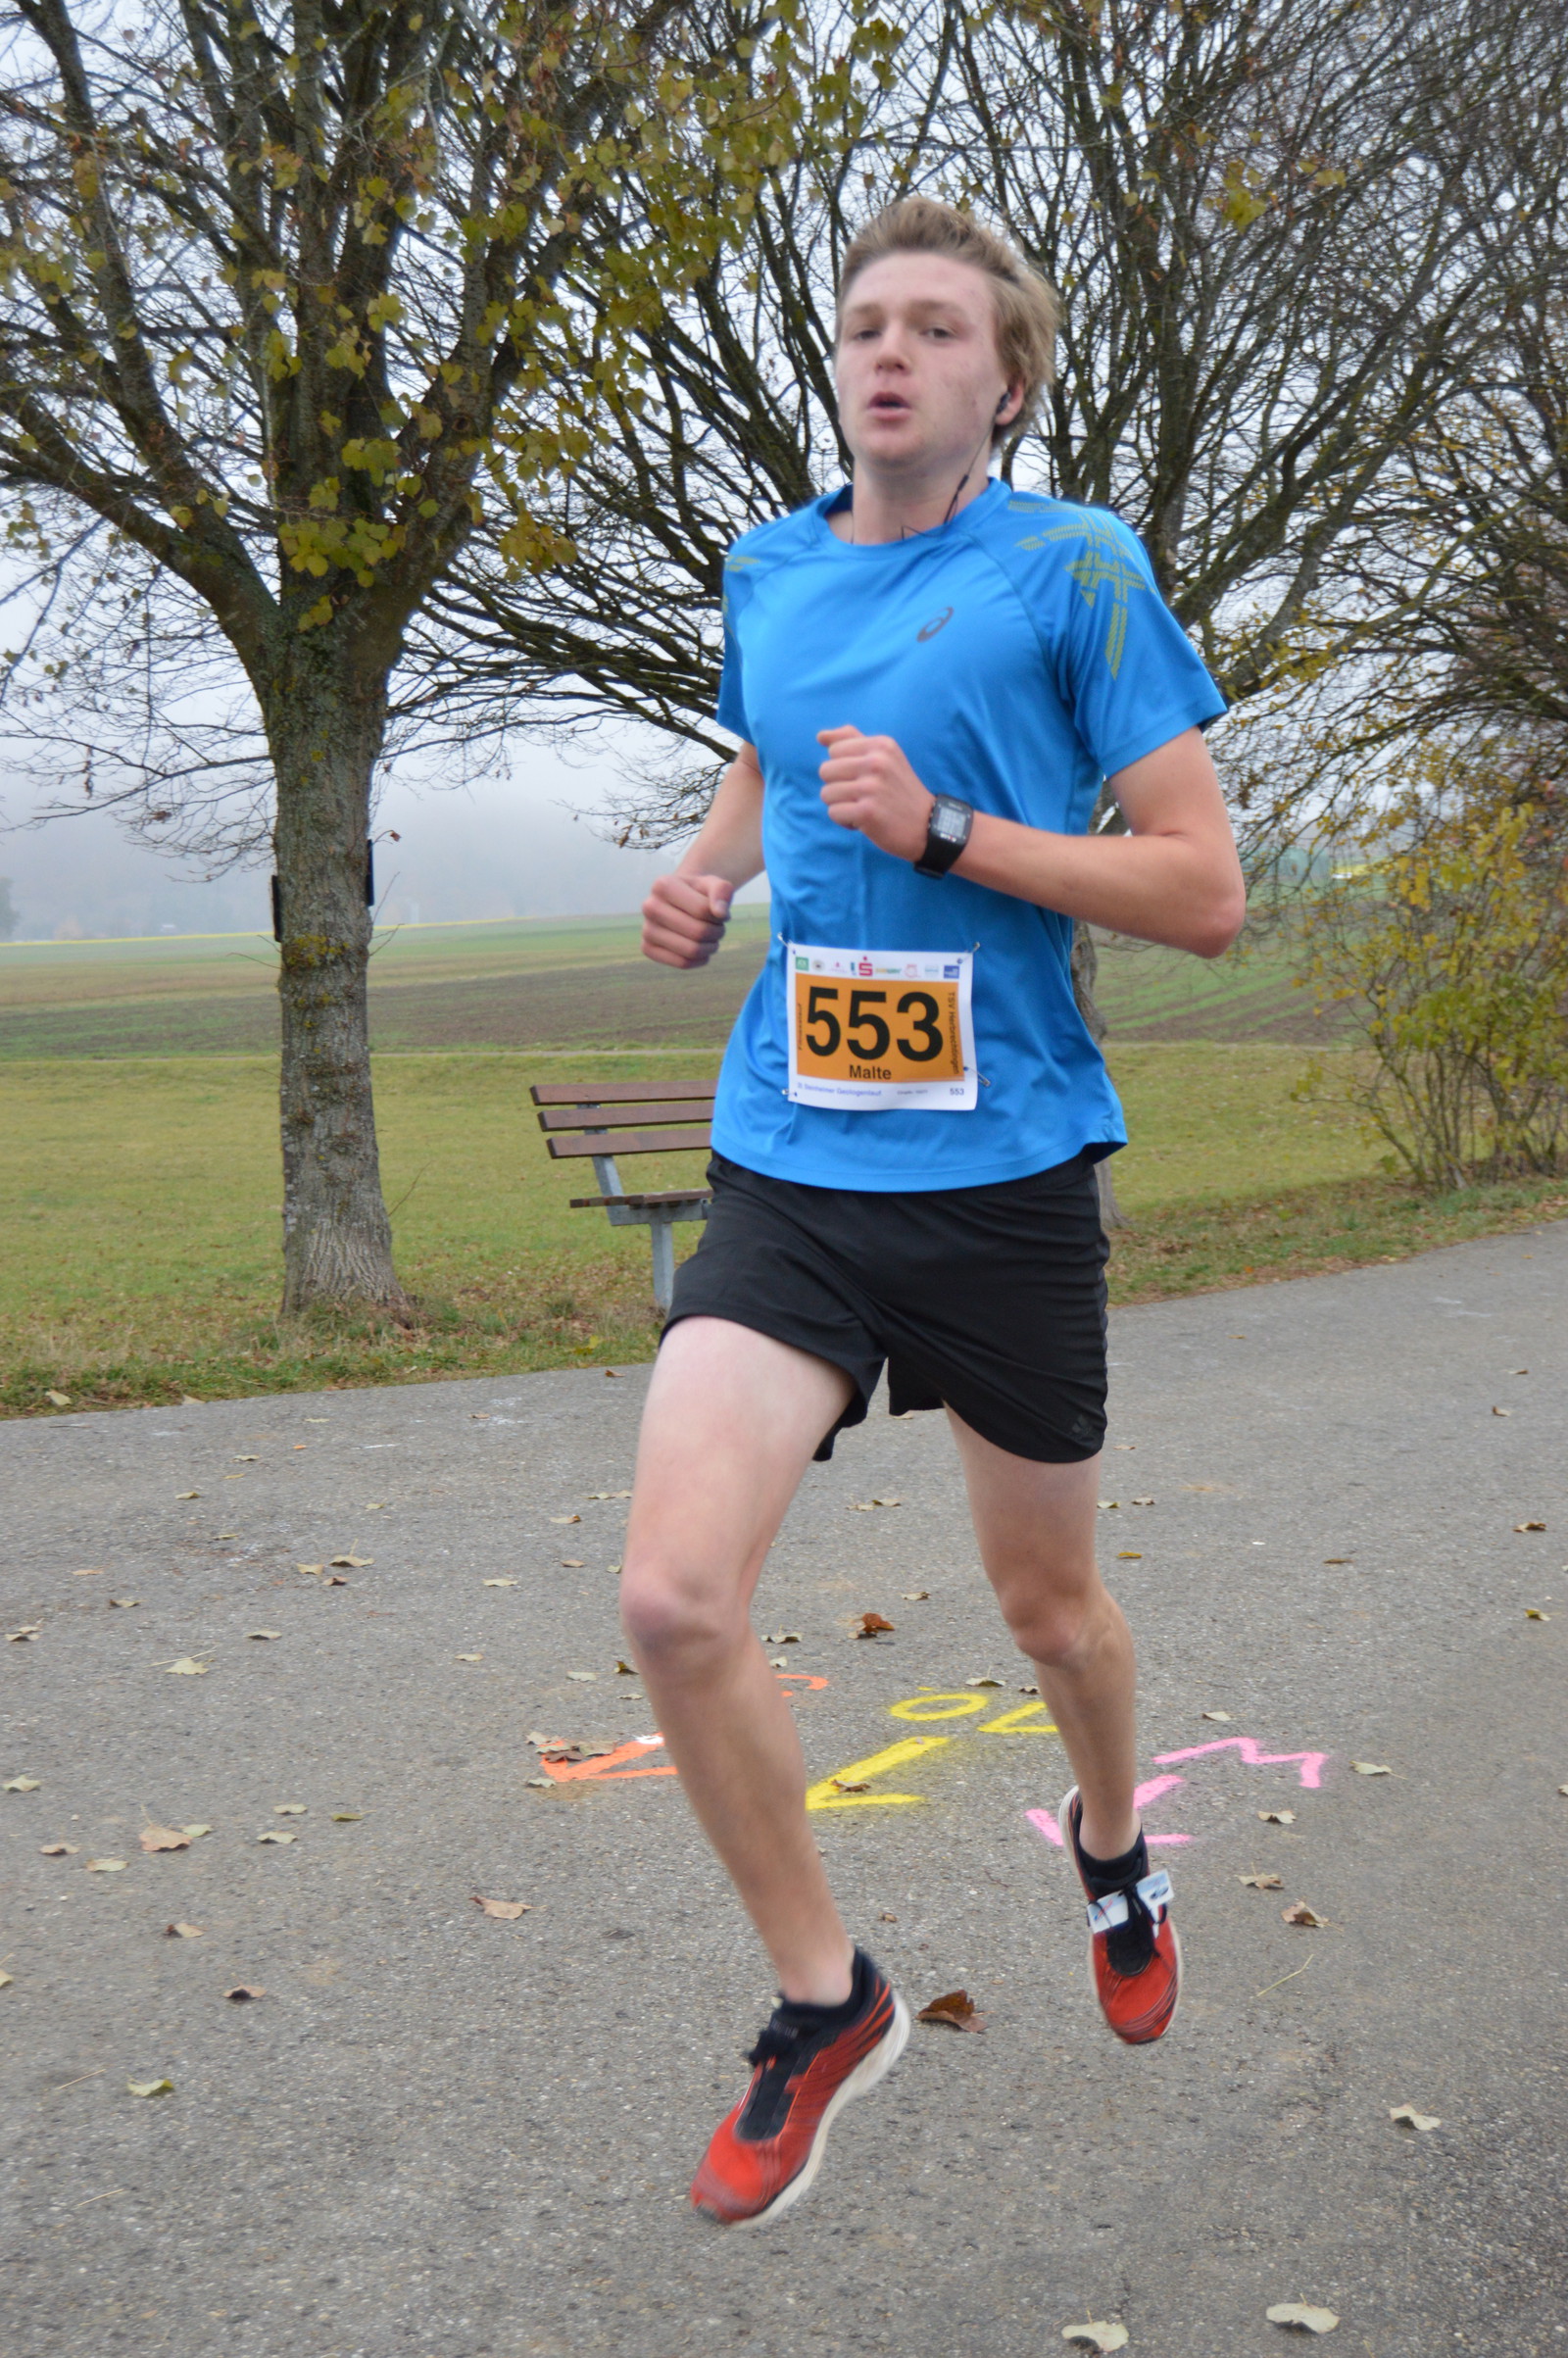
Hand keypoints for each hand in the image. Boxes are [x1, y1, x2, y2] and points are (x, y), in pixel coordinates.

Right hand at [641, 870, 733, 969]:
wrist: (679, 902)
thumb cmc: (699, 892)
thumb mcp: (714, 884)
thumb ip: (722, 891)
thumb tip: (721, 913)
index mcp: (663, 885)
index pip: (702, 910)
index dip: (720, 915)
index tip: (719, 911)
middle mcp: (649, 906)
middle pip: (698, 932)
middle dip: (717, 932)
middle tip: (719, 928)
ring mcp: (646, 929)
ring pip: (691, 951)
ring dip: (711, 947)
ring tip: (711, 938)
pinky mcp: (647, 948)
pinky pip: (682, 963)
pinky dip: (700, 959)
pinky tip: (702, 950)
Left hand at [817, 726, 933, 861]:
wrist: (927, 826)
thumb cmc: (899, 790)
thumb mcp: (884, 756)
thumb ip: (853, 740)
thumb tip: (820, 736)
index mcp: (880, 745)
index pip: (834, 750)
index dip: (844, 768)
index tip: (865, 777)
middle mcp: (877, 762)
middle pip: (825, 771)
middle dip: (838, 787)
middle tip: (863, 796)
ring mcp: (871, 787)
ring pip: (826, 793)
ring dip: (841, 805)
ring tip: (864, 808)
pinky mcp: (867, 812)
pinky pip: (833, 813)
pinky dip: (845, 821)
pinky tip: (865, 822)